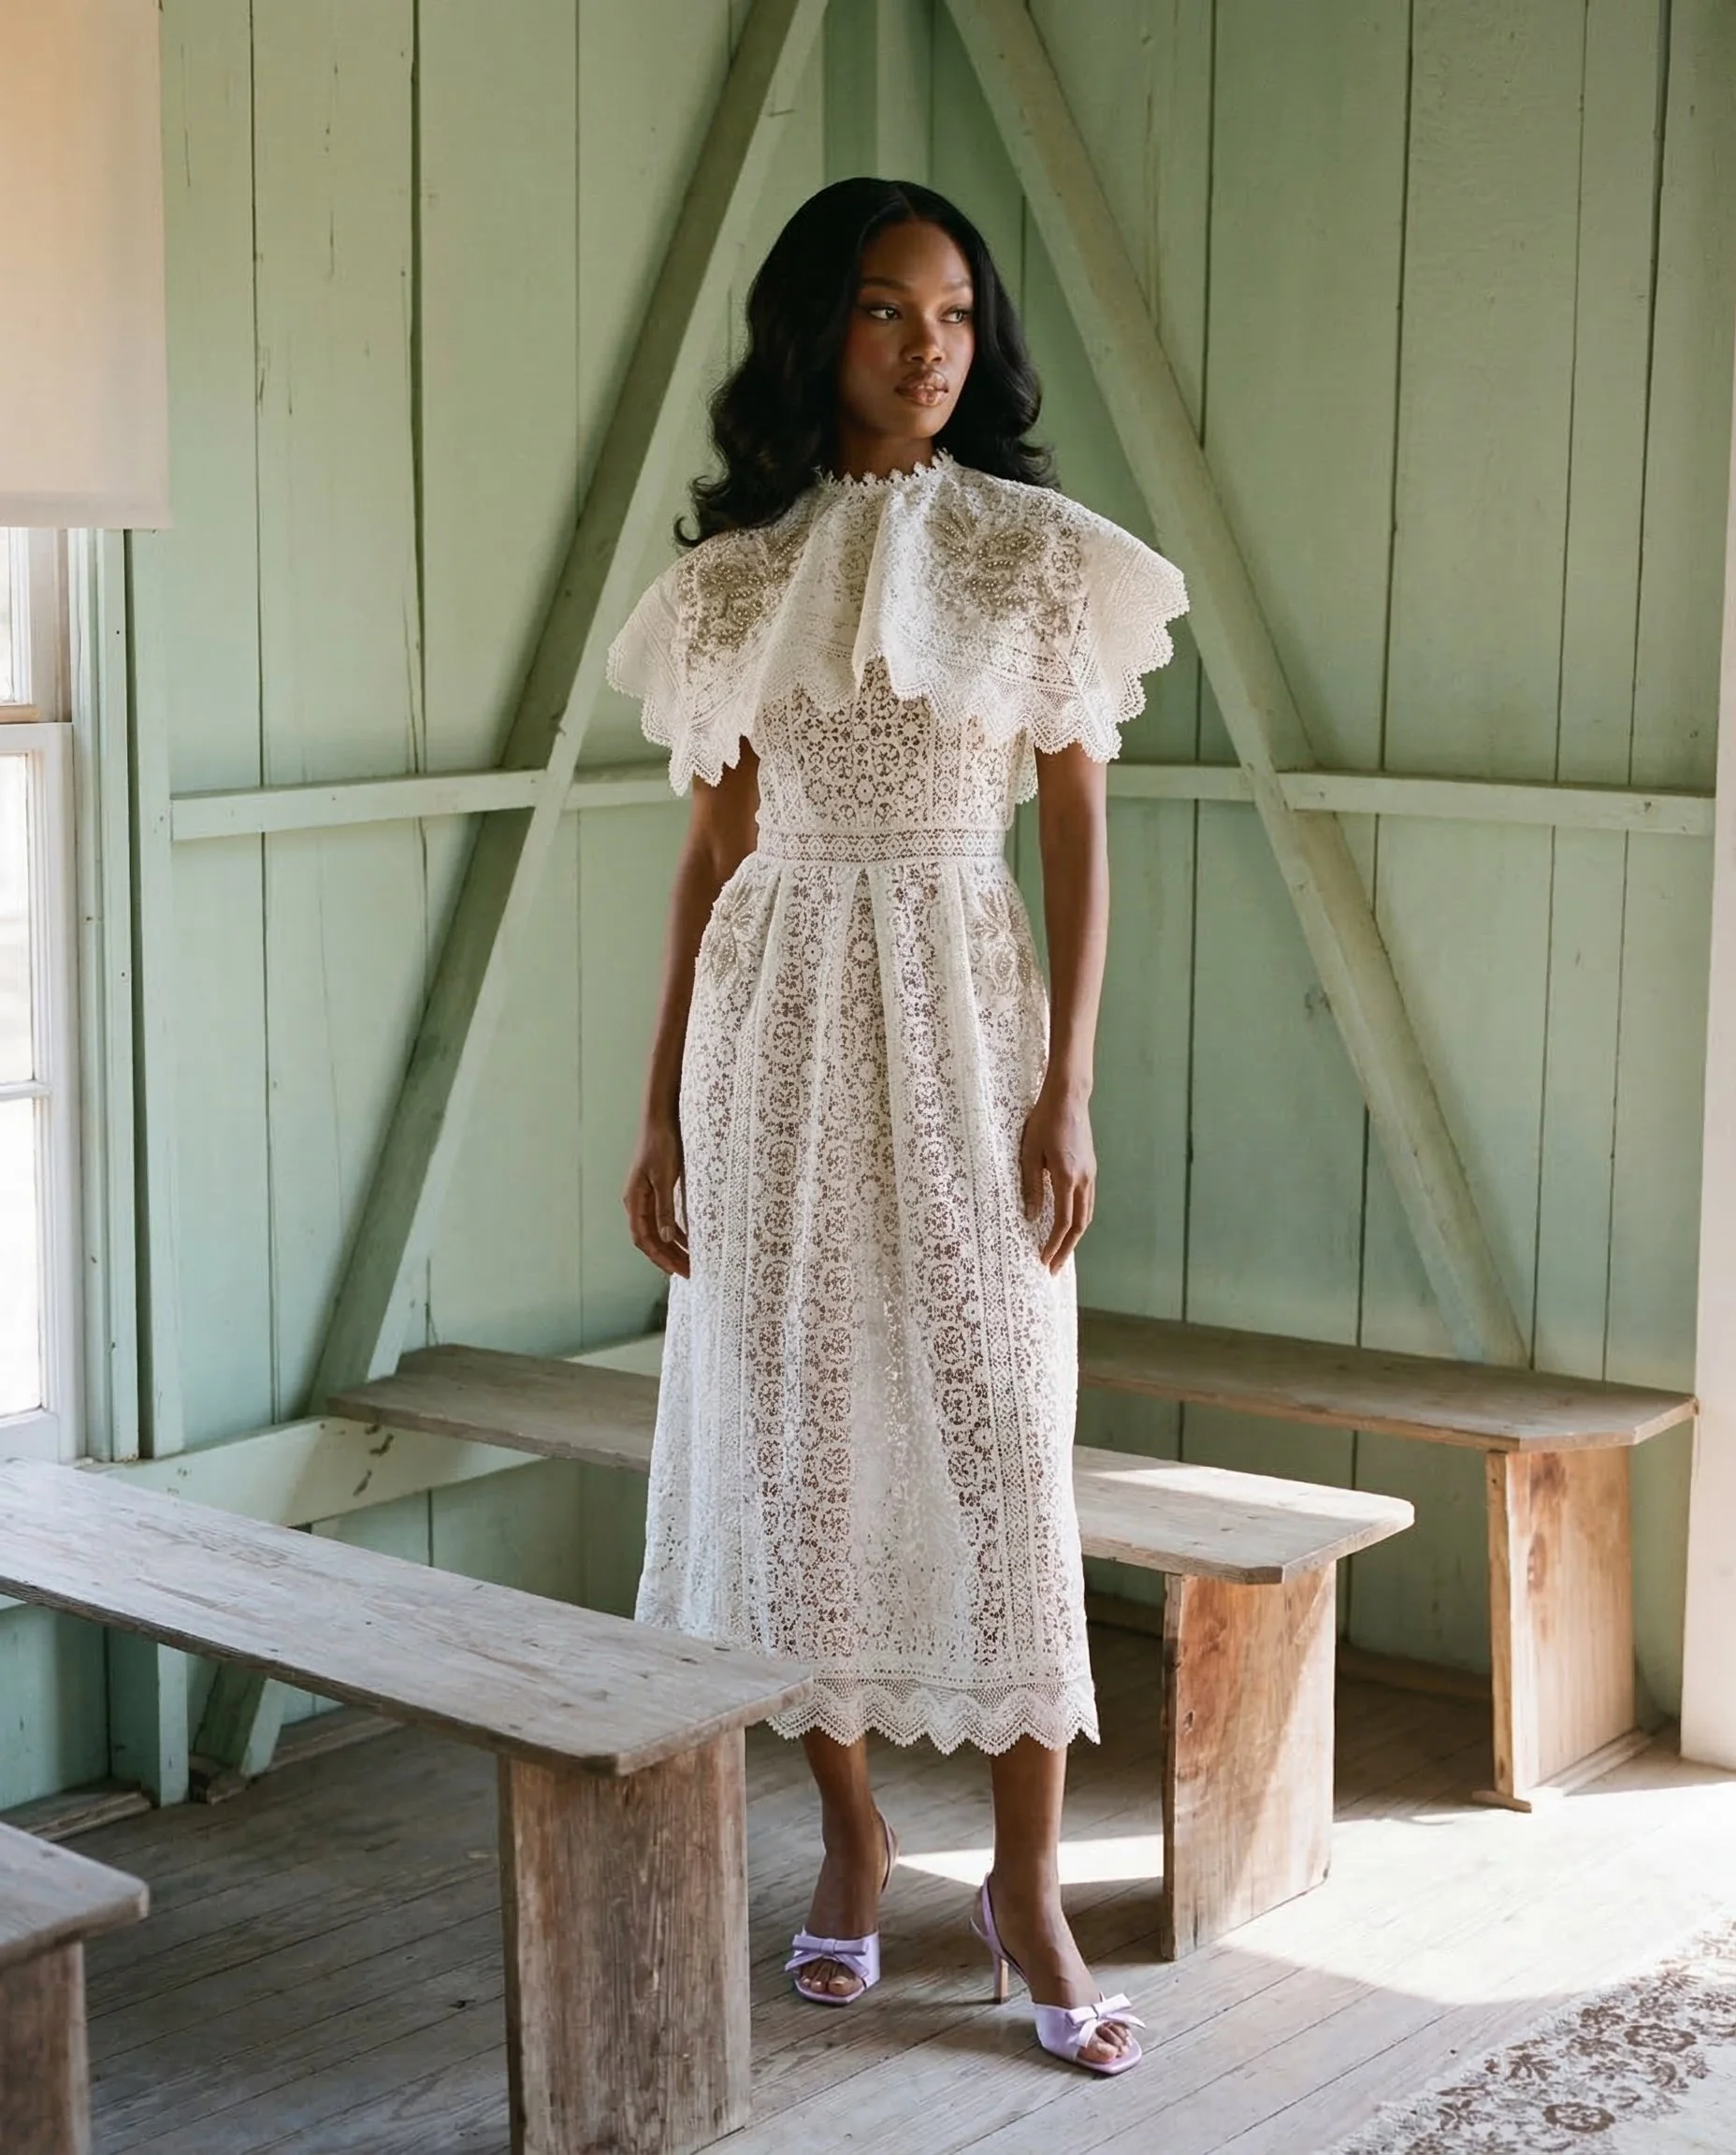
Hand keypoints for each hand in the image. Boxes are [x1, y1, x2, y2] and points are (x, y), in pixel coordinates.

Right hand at [623, 1115, 688, 1277]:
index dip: (660, 1257)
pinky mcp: (656, 1190)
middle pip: (650, 1238)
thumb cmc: (661, 1145)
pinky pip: (663, 1219)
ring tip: (689, 1262)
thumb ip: (665, 1208)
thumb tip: (668, 1238)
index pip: (644, 1238)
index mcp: (635, 1200)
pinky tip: (689, 1240)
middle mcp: (636, 1202)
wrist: (661, 1119)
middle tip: (688, 1272)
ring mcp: (645, 1196)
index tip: (676, 1272)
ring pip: (657, 1230)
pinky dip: (675, 1232)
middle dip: (667, 1257)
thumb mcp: (665, 1178)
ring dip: (672, 1247)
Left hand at [1019, 1083, 1094, 1272]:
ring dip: (1075, 1236)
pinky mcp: (1090, 1167)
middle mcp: (1084, 1179)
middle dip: (1067, 1248)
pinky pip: (1088, 1200)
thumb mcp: (1029, 1153)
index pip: (1064, 1222)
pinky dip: (1080, 1218)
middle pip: (1081, 1225)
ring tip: (1062, 1252)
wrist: (1069, 1097)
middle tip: (1055, 1267)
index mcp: (1067, 1177)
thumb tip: (1032, 1216)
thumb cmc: (1044, 1121)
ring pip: (1088, 1213)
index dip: (1054, 1244)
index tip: (1045, 1260)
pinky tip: (1069, 1224)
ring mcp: (1091, 1173)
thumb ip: (1031, 1186)